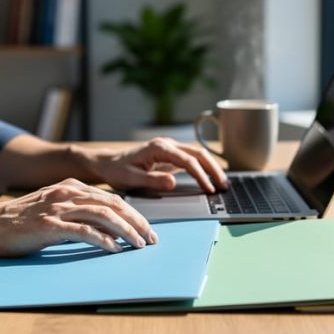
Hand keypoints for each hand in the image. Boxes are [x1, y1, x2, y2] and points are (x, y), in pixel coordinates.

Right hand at [0, 178, 157, 256]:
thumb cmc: (22, 221)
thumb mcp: (55, 208)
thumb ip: (79, 212)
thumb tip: (109, 226)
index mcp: (71, 188)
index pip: (112, 199)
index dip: (134, 214)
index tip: (147, 230)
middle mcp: (68, 194)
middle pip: (114, 205)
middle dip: (136, 222)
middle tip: (151, 239)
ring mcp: (58, 209)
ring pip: (103, 216)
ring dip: (125, 231)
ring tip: (138, 245)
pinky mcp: (49, 225)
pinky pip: (83, 231)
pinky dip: (102, 240)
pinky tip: (114, 249)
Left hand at [93, 137, 228, 192]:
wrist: (108, 164)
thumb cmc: (118, 171)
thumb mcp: (132, 178)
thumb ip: (153, 180)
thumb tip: (174, 181)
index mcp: (159, 148)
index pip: (188, 160)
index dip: (201, 175)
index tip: (209, 189)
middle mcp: (167, 144)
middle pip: (198, 153)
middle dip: (213, 169)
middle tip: (224, 186)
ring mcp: (170, 148)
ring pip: (198, 154)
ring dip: (211, 167)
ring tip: (223, 183)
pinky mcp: (170, 155)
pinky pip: (191, 159)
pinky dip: (203, 168)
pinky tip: (210, 179)